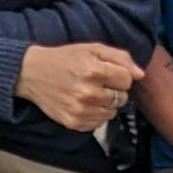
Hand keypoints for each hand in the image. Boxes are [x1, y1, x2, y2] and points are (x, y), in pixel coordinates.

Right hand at [16, 42, 142, 131]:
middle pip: (121, 98)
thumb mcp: (92, 48)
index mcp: (94, 70)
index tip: (108, 72)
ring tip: (91, 93)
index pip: (127, 80)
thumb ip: (120, 58)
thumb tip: (140, 75)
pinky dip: (95, 115)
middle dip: (114, 90)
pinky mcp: (73, 123)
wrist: (32, 73)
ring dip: (106, 104)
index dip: (120, 75)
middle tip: (99, 83)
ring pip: (112, 113)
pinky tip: (84, 104)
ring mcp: (80, 110)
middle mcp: (88, 93)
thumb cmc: (65, 58)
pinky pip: (98, 124)